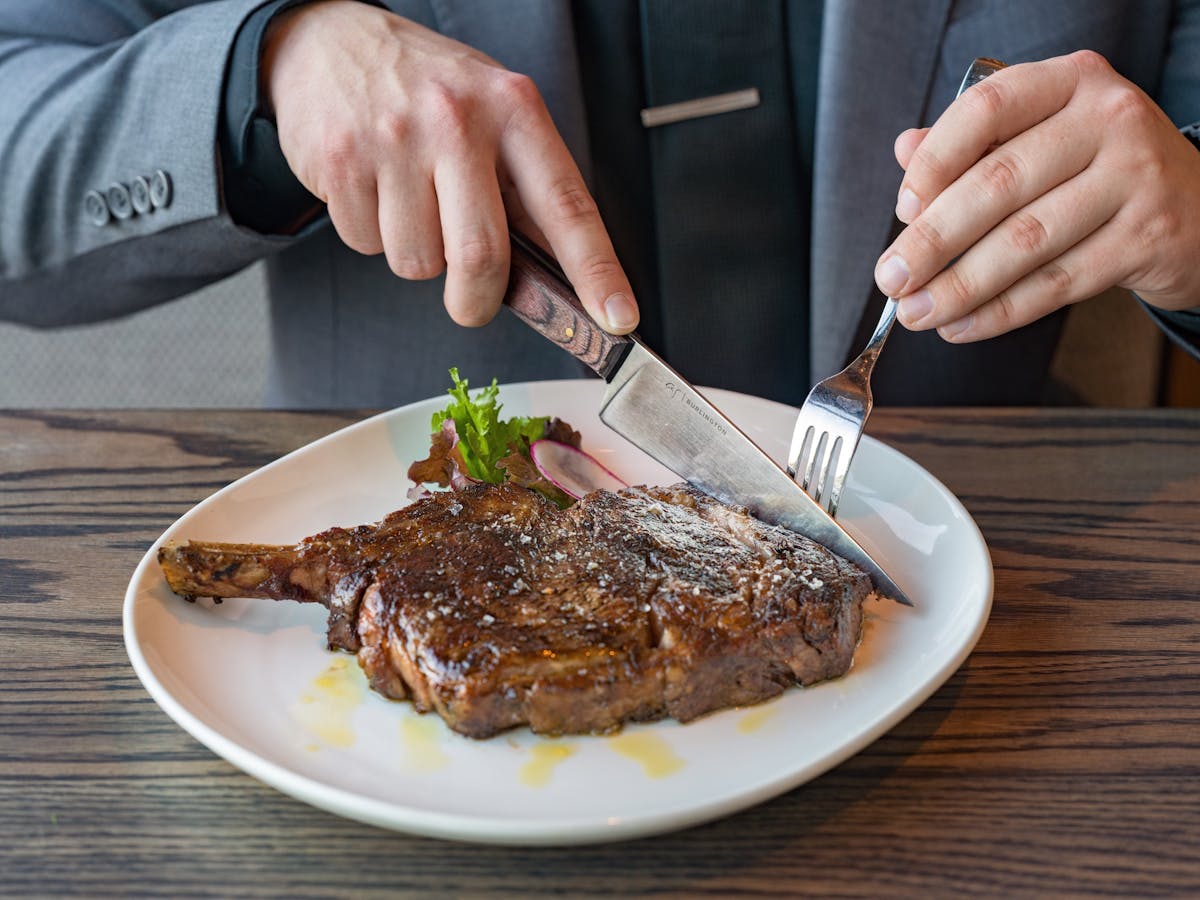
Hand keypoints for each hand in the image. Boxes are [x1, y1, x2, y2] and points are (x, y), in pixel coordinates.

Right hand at [260, 1, 637, 331]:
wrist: (330, 41)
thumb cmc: (429, 88)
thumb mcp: (495, 114)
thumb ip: (527, 189)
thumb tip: (561, 275)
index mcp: (513, 109)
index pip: (567, 206)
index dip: (596, 271)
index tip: (618, 317)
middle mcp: (456, 120)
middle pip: (481, 256)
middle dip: (477, 299)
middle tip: (473, 300)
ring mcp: (395, 140)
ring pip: (417, 263)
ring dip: (418, 258)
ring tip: (411, 206)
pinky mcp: (341, 162)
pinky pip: (366, 245)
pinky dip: (373, 237)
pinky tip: (375, 192)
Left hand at [873, 50, 1199, 342]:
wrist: (1198, 207)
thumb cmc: (1097, 170)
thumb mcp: (1042, 138)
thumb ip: (975, 143)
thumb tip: (905, 150)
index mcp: (1069, 81)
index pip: (986, 110)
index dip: (935, 162)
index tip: (902, 211)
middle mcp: (1108, 118)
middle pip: (999, 184)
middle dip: (932, 241)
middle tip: (891, 279)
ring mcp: (1136, 176)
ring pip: (1025, 241)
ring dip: (960, 286)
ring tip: (917, 312)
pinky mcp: (1148, 236)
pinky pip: (1057, 283)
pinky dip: (1000, 311)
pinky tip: (962, 327)